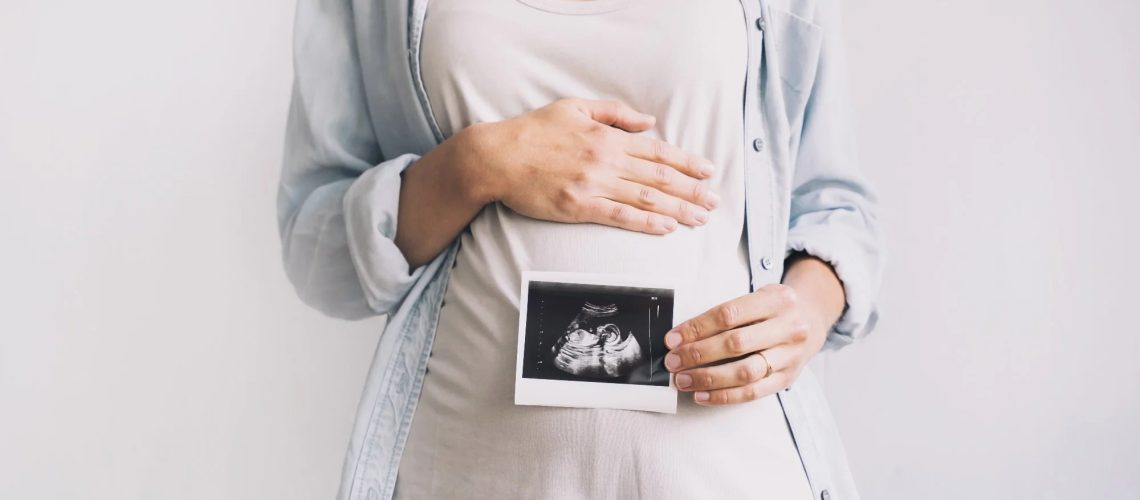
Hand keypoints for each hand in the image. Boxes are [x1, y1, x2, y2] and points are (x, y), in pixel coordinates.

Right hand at [466, 98, 720, 233]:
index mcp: (607, 137)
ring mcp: (593, 185)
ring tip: (700, 219)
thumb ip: (614, 113)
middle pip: (659, 178)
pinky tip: (666, 228)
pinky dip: (646, 223)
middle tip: (715, 202)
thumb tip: (649, 122)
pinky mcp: (578, 207)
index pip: (658, 151)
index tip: (708, 172)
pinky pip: (620, 217)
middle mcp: (606, 161)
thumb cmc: (533, 131)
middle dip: (692, 190)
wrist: (497, 157)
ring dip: (678, 209)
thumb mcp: (575, 107)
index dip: (687, 162)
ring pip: (646, 199)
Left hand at [662, 257, 844, 404]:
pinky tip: (702, 395)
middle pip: (736, 344)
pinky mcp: (788, 378)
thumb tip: (682, 336)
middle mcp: (789, 327)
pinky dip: (724, 396)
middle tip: (672, 362)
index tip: (672, 339)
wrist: (812, 320)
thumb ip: (728, 313)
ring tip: (683, 380)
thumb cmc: (773, 309)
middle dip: (698, 354)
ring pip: (745, 372)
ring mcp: (791, 355)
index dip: (697, 328)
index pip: (729, 314)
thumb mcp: (758, 296)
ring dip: (708, 378)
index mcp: (777, 299)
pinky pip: (753, 393)